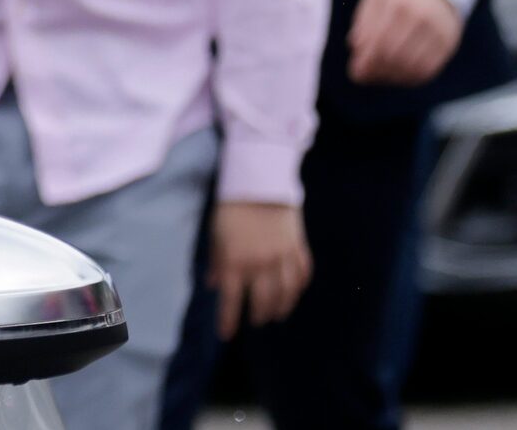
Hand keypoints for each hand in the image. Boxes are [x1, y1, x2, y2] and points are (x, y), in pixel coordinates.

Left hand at [210, 200, 311, 336]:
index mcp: (235, 261)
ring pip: (286, 294)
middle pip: (262, 301)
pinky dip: (298, 288)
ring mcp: (283, 257)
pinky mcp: (299, 248)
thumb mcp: (216, 235)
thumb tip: (214, 285)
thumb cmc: (231, 208)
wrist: (260, 181)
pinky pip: (302, 275)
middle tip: (255, 321)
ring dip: (281, 308)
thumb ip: (217, 263)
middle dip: (258, 315)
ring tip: (276, 314)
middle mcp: (260, 264)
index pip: (231, 301)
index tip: (226, 335)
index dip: (228, 321)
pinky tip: (293, 293)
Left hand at [347, 0, 462, 85]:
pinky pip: (428, 70)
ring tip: (377, 77)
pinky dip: (409, 79)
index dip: (366, 59)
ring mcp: (438, 31)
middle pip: (395, 55)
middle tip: (363, 76)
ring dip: (391, 77)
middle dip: (375, 70)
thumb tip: (354, 45)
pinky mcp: (449, 44)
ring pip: (412, 66)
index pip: (379, 39)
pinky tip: (396, 76)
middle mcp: (421, 17)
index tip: (355, 70)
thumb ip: (363, 20)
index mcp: (398, 4)